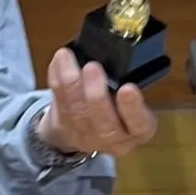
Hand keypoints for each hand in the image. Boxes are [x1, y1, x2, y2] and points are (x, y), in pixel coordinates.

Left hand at [41, 47, 157, 156]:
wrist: (93, 133)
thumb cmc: (121, 111)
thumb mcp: (136, 103)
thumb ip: (131, 86)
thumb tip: (119, 57)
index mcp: (139, 130)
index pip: (139, 123)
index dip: (132, 107)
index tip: (127, 88)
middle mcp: (113, 137)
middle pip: (103, 120)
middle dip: (96, 94)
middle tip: (92, 67)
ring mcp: (86, 136)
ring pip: (76, 110)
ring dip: (70, 82)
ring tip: (66, 57)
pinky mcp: (63, 128)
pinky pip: (59, 103)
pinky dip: (56, 80)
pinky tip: (58, 62)